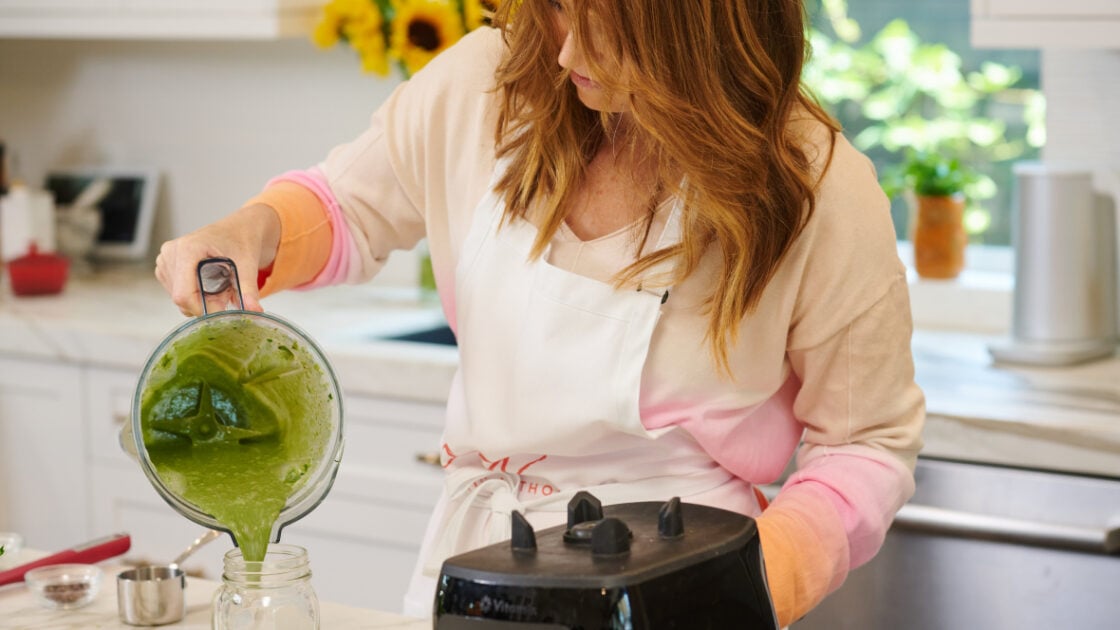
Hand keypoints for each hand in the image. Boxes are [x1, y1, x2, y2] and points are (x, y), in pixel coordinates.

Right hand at [155, 204, 279, 316]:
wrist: (238, 229)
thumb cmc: (241, 240)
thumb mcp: (248, 264)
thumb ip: (248, 289)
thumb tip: (254, 311)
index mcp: (188, 249)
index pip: (183, 294)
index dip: (201, 309)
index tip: (221, 312)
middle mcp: (171, 253)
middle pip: (181, 298)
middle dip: (205, 304)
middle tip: (226, 294)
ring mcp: (165, 260)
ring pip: (178, 298)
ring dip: (200, 300)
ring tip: (219, 284)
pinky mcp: (165, 267)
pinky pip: (176, 292)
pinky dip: (194, 295)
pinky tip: (207, 282)